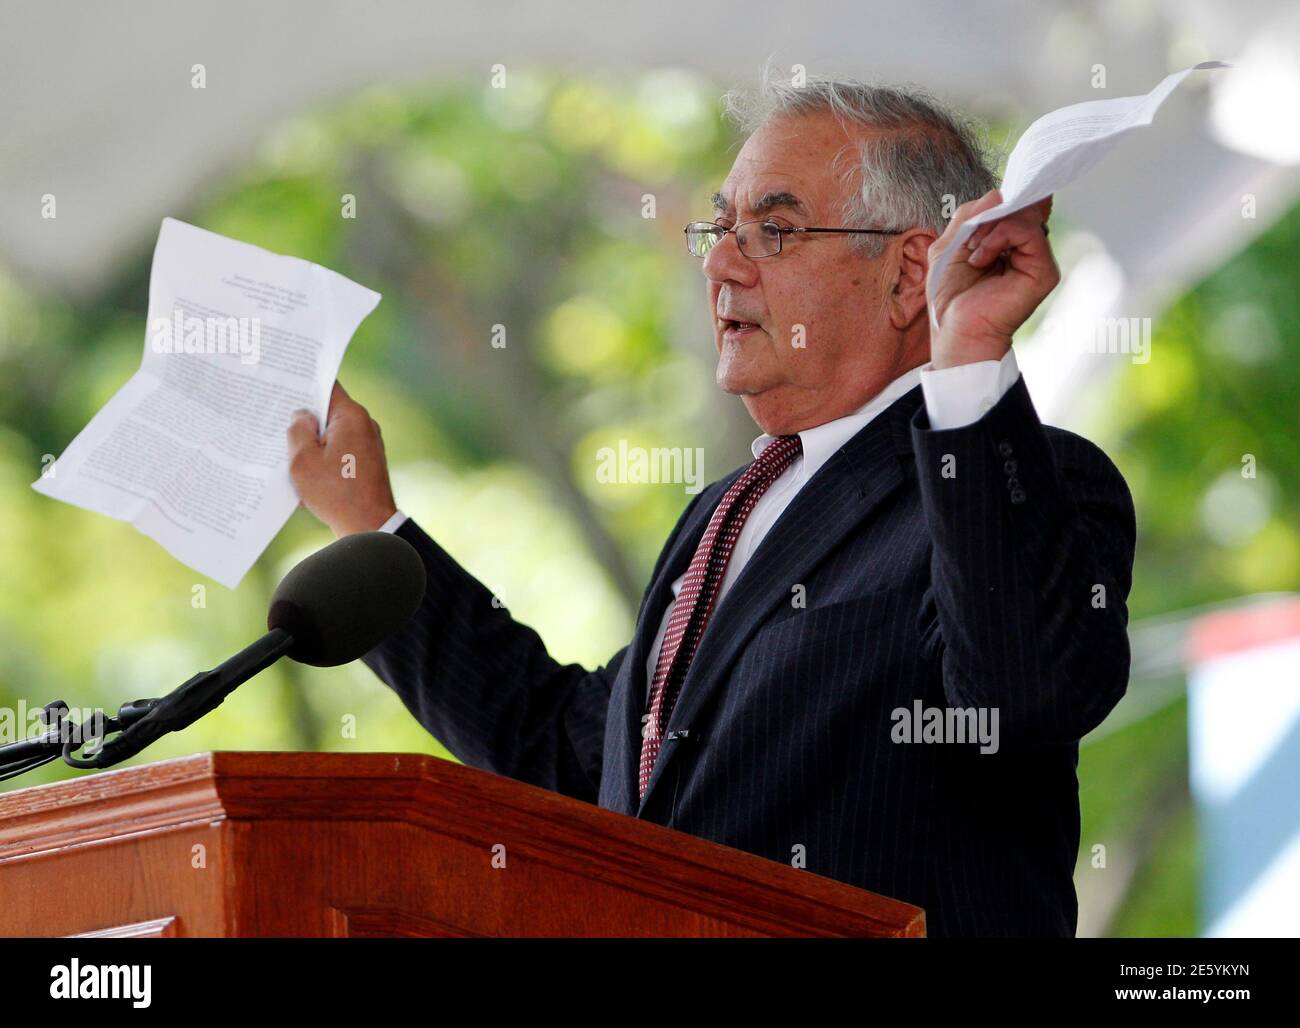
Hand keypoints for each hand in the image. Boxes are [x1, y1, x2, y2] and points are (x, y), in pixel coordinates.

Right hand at [287, 381, 396, 537]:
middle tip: (276, 420)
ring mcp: (368, 444)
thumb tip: (302, 415)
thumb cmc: (336, 494)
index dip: (303, 382)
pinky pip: (340, 451)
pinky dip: (324, 457)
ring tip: (288, 453)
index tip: (283, 380)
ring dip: (312, 442)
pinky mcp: (367, 462)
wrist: (370, 527)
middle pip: (328, 411)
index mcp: (351, 416)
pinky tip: (306, 473)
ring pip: (332, 433)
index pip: (326, 386)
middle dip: (304, 418)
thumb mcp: (303, 460)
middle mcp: (365, 425)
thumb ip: (297, 430)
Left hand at [927, 189, 1058, 368]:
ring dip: (990, 227)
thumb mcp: (949, 245)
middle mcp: (1026, 249)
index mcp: (1008, 242)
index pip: (1012, 204)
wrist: (955, 331)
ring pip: (1024, 214)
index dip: (996, 200)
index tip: (976, 214)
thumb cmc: (952, 298)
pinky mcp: (1044, 271)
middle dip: (989, 213)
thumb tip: (997, 194)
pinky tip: (981, 259)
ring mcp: (1037, 259)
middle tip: (969, 239)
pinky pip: (1027, 232)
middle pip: (1019, 204)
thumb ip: (969, 215)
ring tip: (974, 253)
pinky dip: (999, 237)